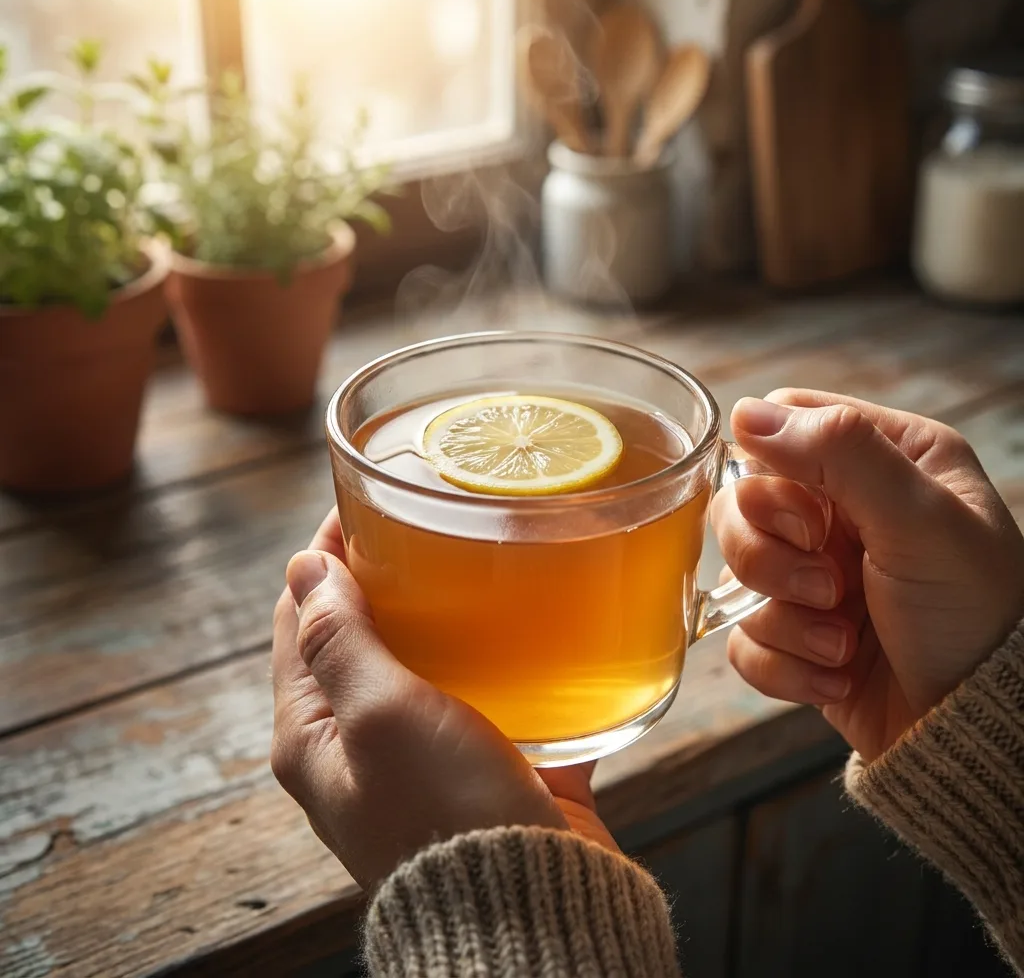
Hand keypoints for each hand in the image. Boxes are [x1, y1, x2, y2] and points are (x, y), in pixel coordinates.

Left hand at [271, 509, 616, 890]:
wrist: (533, 906)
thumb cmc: (445, 816)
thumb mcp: (380, 715)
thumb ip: (340, 640)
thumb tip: (303, 567)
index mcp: (311, 734)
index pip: (299, 619)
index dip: (323, 556)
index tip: (360, 501)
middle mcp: (358, 744)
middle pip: (358, 635)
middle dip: (383, 575)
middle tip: (423, 519)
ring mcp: (421, 754)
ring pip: (423, 658)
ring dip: (441, 609)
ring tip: (473, 554)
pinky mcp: (482, 762)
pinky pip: (481, 689)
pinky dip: (493, 652)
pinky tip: (523, 618)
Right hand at [712, 389, 1023, 760]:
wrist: (976, 733)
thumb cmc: (973, 615)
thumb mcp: (920, 520)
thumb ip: (840, 453)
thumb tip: (745, 412)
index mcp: (884, 460)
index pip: (783, 425)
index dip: (774, 471)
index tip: (812, 520)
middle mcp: (844, 511)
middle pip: (741, 501)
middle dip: (772, 557)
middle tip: (831, 587)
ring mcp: (815, 574)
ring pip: (735, 572)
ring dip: (785, 617)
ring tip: (842, 644)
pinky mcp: (795, 635)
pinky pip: (743, 639)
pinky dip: (783, 666)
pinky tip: (836, 678)